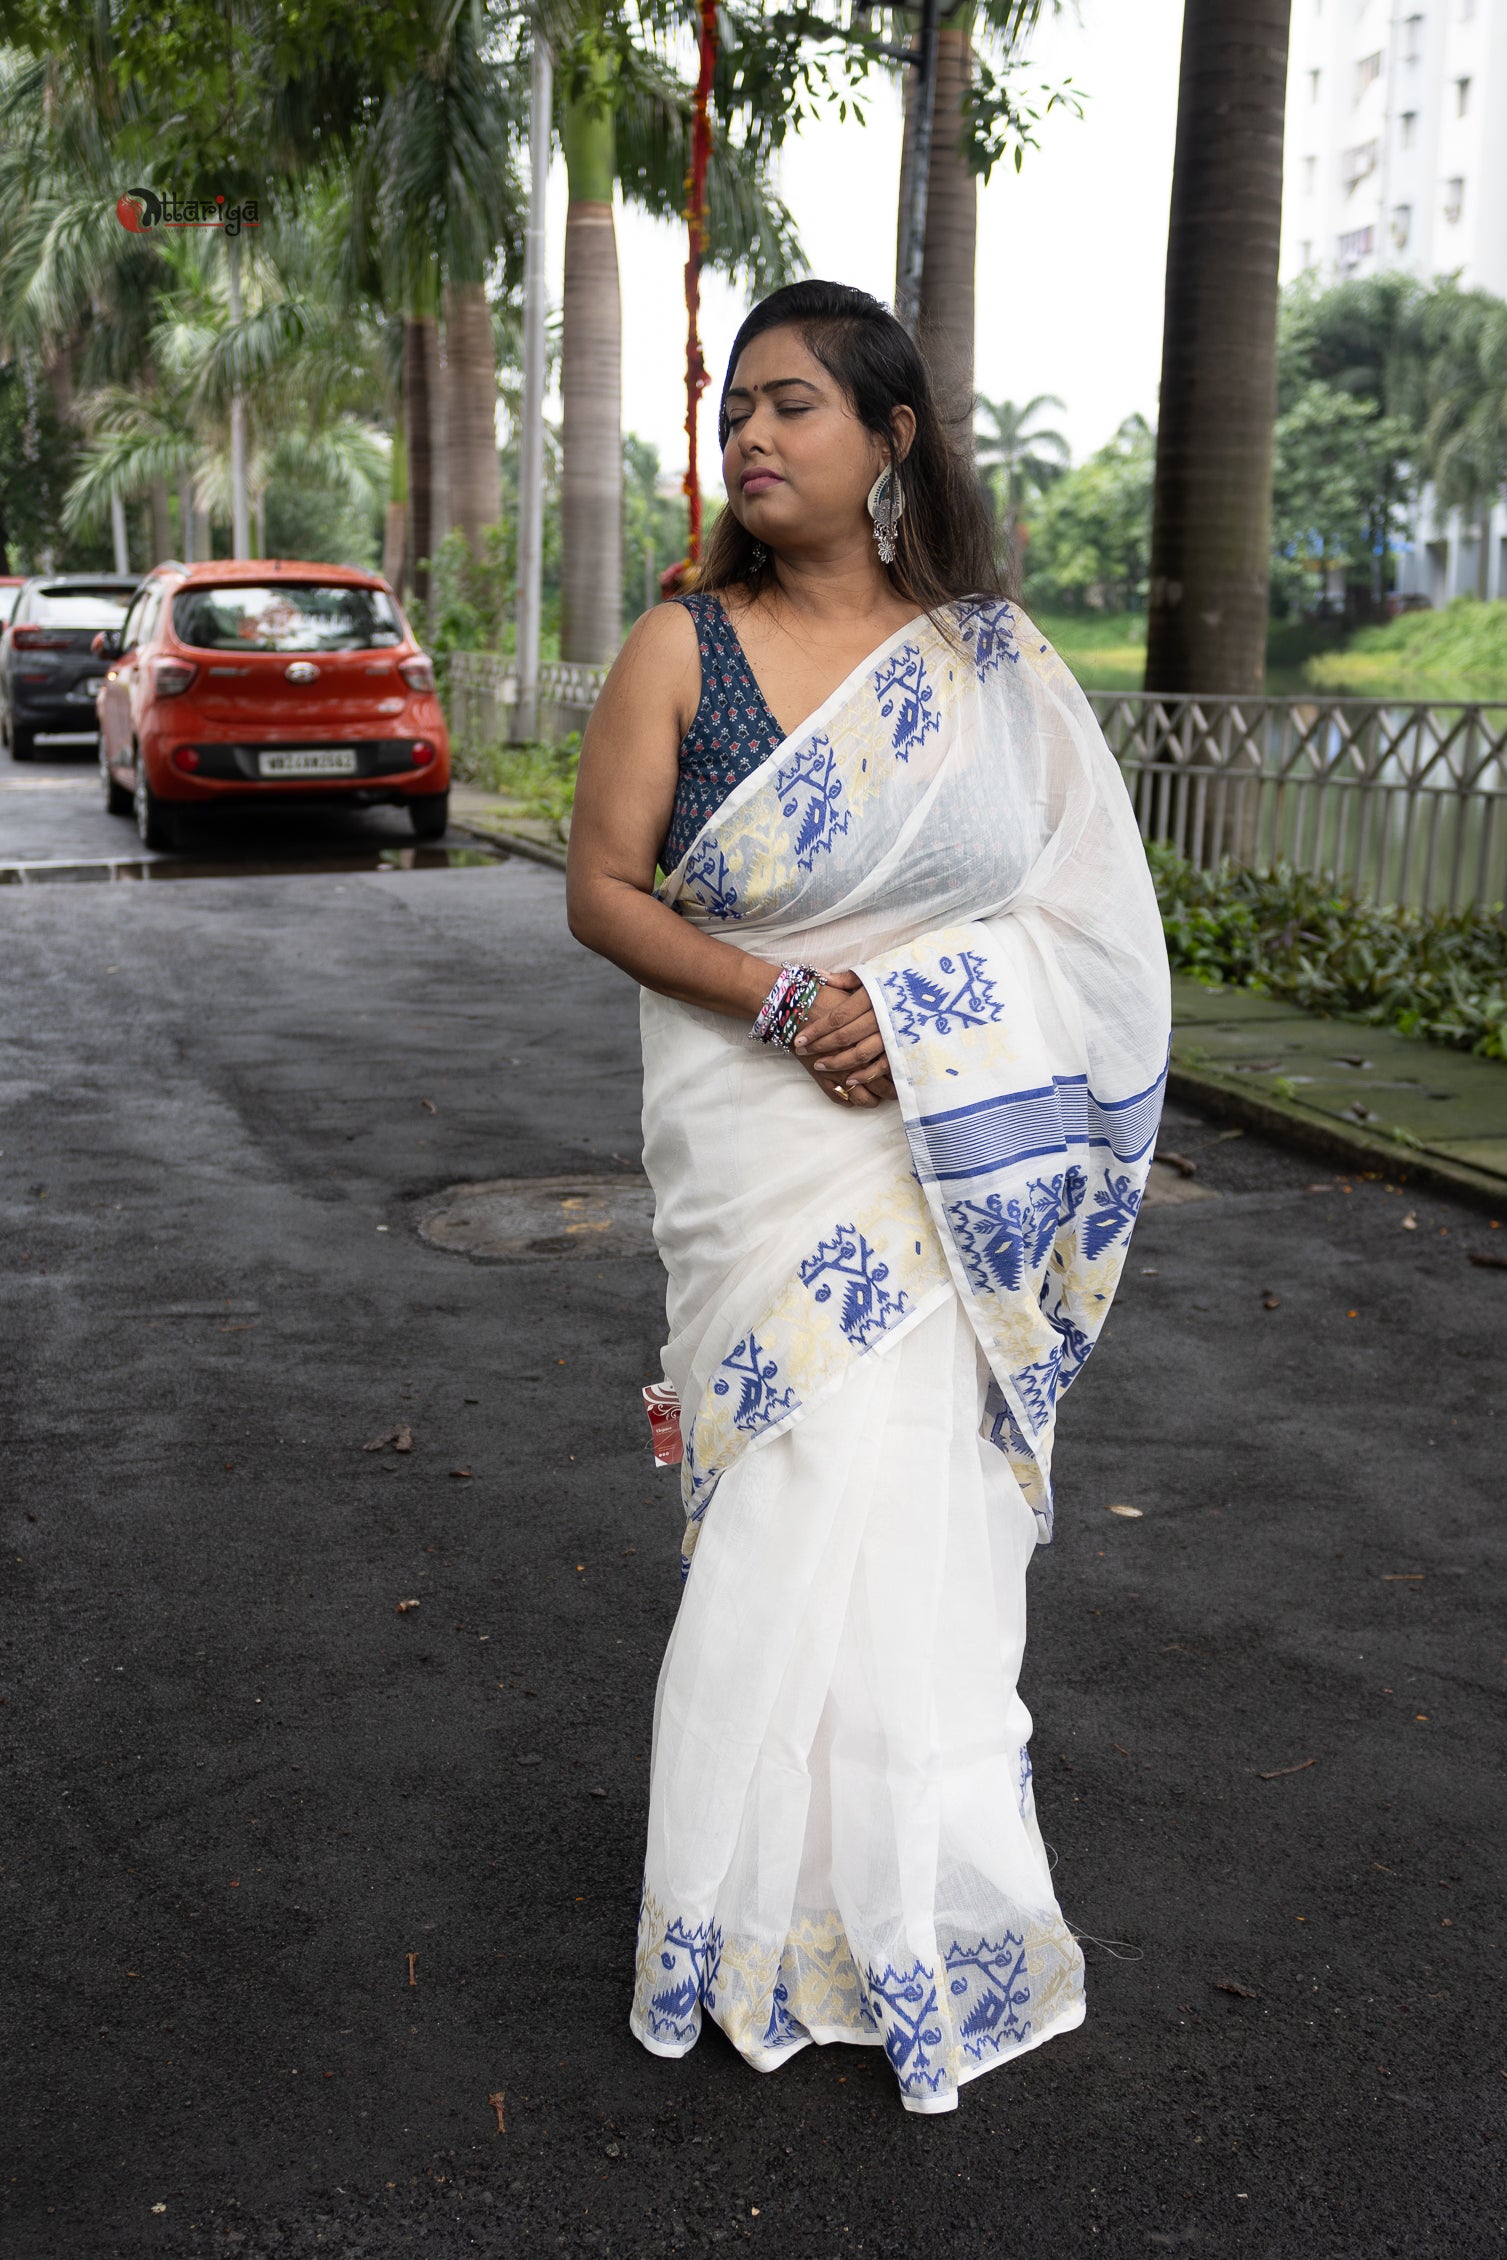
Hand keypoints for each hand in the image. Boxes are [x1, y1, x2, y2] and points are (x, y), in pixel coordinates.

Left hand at [793, 971, 893, 1106]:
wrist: (942, 988)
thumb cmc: (904, 979)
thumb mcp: (877, 972)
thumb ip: (848, 979)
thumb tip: (820, 977)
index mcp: (872, 995)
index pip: (837, 1017)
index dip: (816, 1029)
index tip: (798, 1039)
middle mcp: (882, 1015)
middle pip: (845, 1036)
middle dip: (821, 1046)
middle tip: (804, 1053)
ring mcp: (894, 1033)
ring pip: (860, 1053)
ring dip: (838, 1062)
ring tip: (820, 1066)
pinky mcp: (906, 1047)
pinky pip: (882, 1065)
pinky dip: (865, 1074)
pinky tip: (849, 1079)